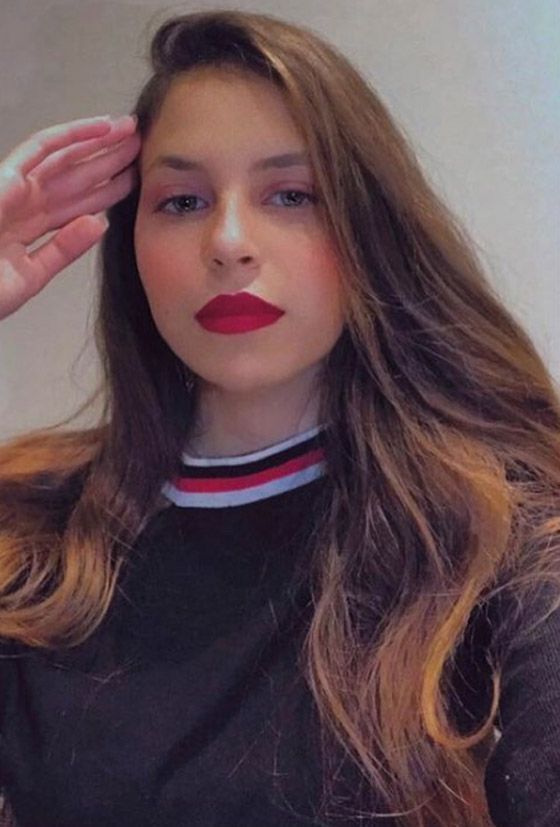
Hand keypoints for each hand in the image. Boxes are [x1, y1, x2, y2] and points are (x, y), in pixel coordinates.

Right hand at [0, 114, 140, 320]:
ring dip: (99, 143)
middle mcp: (26, 203)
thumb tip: (99, 226)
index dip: (108, 191)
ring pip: (66, 158)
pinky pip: (42, 147)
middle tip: (142, 146)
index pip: (79, 205)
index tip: (138, 180)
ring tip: (132, 131)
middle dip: (110, 162)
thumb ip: (63, 250)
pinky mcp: (6, 176)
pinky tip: (101, 128)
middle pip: (78, 178)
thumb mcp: (31, 275)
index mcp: (31, 228)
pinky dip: (72, 135)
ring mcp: (15, 188)